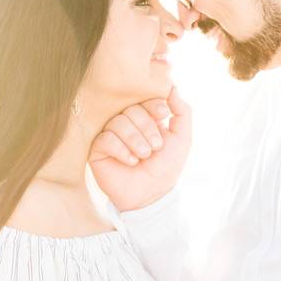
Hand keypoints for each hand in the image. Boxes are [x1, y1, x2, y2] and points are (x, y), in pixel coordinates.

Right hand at [89, 86, 191, 211]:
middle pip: (131, 109)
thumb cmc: (166, 168)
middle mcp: (126, 122)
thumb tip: (173, 86)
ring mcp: (110, 134)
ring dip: (135, 140)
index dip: (154, 105)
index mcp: (144, 116)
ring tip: (143, 156)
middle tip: (155, 148)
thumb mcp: (182, 138)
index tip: (163, 116)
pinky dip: (121, 150)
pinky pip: (106, 138)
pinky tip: (130, 161)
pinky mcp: (97, 149)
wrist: (151, 195)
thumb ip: (182, 111)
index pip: (144, 98)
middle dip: (147, 128)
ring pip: (118, 122)